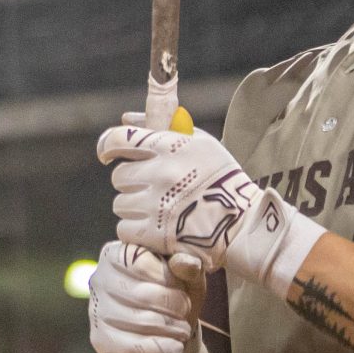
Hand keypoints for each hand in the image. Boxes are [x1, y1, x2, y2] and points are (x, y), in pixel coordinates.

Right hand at [87, 241, 207, 352]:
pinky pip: (135, 347)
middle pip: (142, 295)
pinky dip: (163, 350)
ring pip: (142, 322)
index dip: (170, 278)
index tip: (182, 286)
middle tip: (186, 311)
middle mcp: (99, 279)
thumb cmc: (175, 293)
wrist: (167, 330)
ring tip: (183, 329)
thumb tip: (186, 262)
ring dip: (173, 329)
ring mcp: (96, 310)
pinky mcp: (101, 340)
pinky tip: (174, 347)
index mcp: (115, 254)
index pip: (141, 263)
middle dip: (175, 306)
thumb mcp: (187, 275)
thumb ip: (188, 265)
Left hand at [99, 119, 325, 293]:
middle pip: (119, 176)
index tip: (106, 154)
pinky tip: (157, 227)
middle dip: (131, 182)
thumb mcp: (199, 143)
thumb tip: (124, 118)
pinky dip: (136, 230)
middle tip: (151, 189)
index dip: (107, 146)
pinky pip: (124, 229)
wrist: (247, 224)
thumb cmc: (222, 179)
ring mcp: (158, 205)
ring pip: (120, 204)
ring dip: (134, 208)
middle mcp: (161, 173)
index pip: (119, 139)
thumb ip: (161, 128)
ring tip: (160, 210)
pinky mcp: (156, 234)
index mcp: (170, 147)